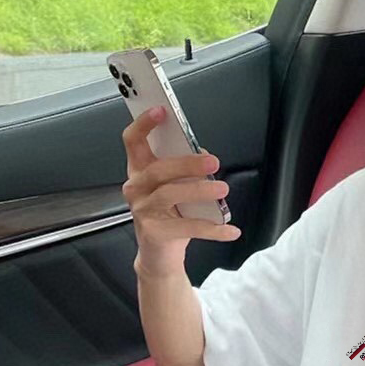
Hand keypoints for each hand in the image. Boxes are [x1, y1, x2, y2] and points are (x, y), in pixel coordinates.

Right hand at [120, 104, 240, 276]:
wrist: (160, 255)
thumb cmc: (170, 215)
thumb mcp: (177, 187)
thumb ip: (186, 168)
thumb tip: (203, 156)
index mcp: (140, 170)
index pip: (133, 141)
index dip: (144, 124)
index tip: (160, 111)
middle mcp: (136, 188)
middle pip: (158, 169)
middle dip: (186, 163)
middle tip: (212, 162)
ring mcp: (142, 210)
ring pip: (170, 194)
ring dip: (199, 190)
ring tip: (222, 188)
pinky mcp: (154, 233)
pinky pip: (187, 227)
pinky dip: (213, 229)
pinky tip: (231, 230)